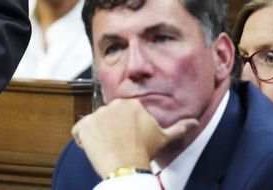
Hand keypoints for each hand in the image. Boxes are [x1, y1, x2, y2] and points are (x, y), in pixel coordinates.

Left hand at [70, 98, 197, 177]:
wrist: (127, 167)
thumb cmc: (145, 152)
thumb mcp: (164, 138)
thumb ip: (178, 128)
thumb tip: (194, 122)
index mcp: (130, 104)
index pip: (120, 114)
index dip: (123, 129)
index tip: (128, 140)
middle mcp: (112, 105)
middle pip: (106, 118)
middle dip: (110, 131)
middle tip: (119, 146)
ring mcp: (96, 114)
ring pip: (93, 125)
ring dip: (97, 137)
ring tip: (108, 149)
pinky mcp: (83, 125)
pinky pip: (78, 132)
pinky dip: (83, 141)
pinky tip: (95, 150)